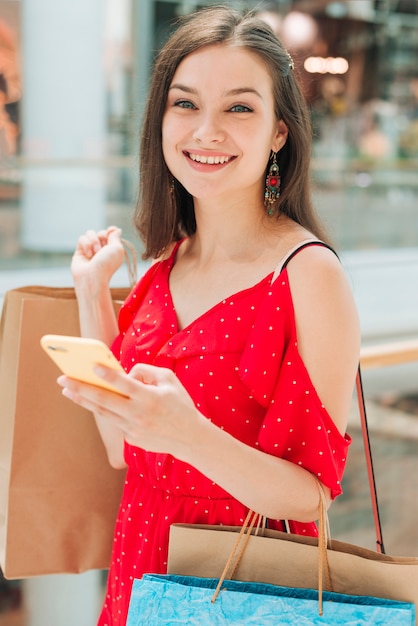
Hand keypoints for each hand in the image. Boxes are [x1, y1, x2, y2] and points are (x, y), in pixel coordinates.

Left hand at [57, 363, 200, 457]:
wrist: (190, 438)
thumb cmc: (180, 404)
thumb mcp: (169, 380)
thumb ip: (147, 371)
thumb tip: (125, 374)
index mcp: (149, 398)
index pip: (124, 385)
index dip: (108, 375)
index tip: (92, 366)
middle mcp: (138, 414)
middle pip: (104, 400)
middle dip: (81, 388)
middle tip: (63, 379)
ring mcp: (133, 429)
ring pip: (103, 412)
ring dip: (83, 400)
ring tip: (67, 390)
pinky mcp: (131, 439)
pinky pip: (115, 420)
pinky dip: (104, 409)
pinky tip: (91, 400)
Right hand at [71, 226, 124, 287]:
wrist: (92, 276)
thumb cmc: (107, 264)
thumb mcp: (117, 248)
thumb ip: (115, 237)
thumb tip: (116, 229)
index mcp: (113, 250)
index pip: (111, 234)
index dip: (111, 230)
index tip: (111, 231)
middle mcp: (102, 250)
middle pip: (101, 232)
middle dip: (102, 236)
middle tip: (103, 247)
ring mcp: (91, 250)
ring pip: (90, 233)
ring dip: (94, 240)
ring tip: (95, 252)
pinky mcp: (80, 251)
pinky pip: (82, 238)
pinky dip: (85, 244)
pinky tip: (88, 254)